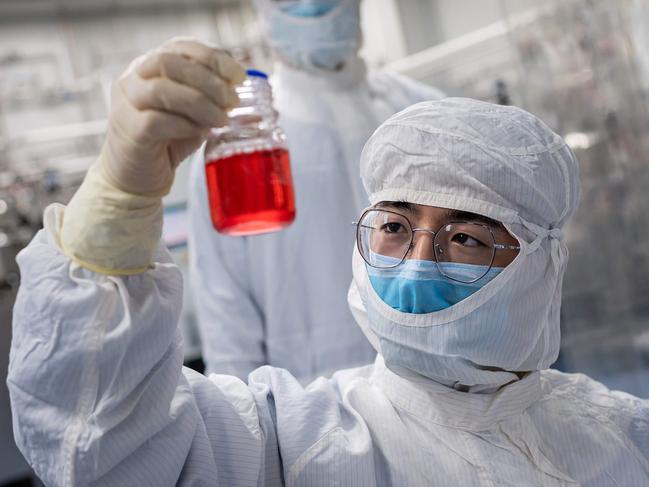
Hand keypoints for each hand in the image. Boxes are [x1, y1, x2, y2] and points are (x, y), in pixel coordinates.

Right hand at [99, 37, 246, 194]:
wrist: (138, 177)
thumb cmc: (168, 141)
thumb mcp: (195, 114)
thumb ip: (211, 98)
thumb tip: (239, 91)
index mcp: (152, 65)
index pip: (181, 47)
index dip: (212, 57)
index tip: (239, 76)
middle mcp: (134, 78)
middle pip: (168, 61)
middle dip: (208, 80)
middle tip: (232, 101)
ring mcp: (126, 102)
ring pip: (160, 89)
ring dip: (199, 102)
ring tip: (221, 119)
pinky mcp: (128, 130)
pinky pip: (156, 120)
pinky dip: (184, 124)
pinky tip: (200, 132)